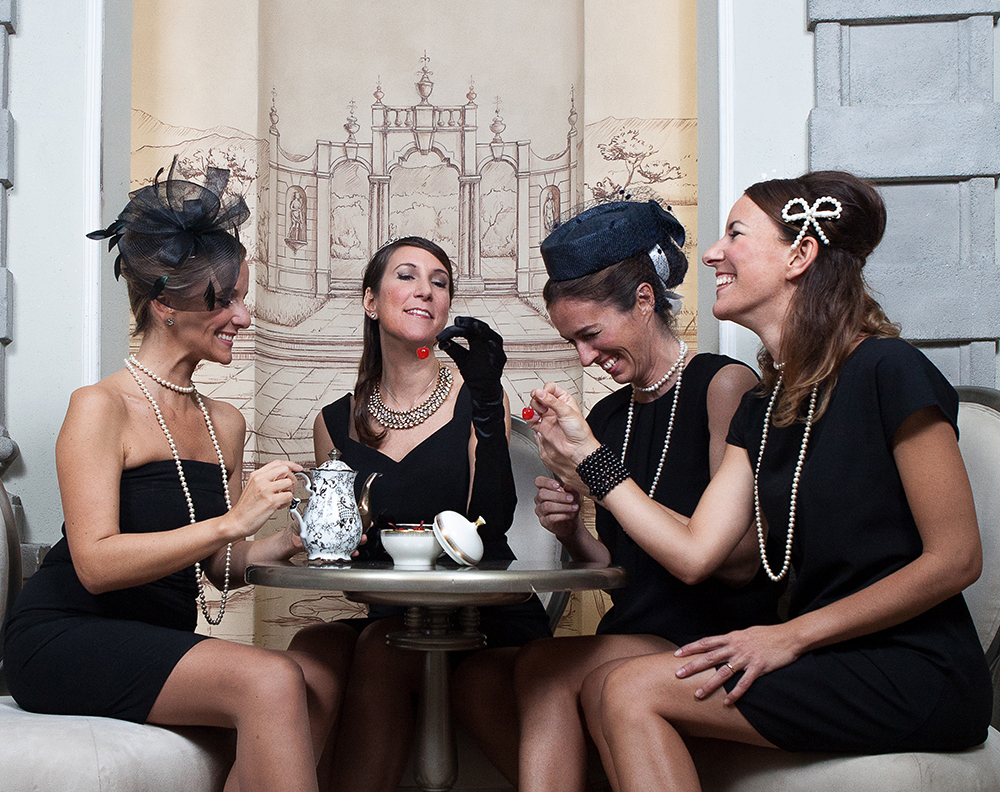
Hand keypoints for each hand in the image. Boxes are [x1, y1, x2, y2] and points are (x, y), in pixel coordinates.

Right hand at [226, 460, 301, 540]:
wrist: (236, 521)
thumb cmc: (245, 508)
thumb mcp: (253, 487)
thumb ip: (266, 480)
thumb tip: (284, 477)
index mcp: (256, 475)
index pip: (277, 463)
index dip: (291, 464)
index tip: (298, 468)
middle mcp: (260, 480)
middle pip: (285, 470)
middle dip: (292, 479)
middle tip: (289, 488)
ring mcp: (265, 490)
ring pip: (289, 483)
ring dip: (290, 492)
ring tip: (282, 499)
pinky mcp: (271, 501)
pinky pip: (289, 497)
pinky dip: (287, 502)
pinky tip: (279, 506)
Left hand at [437, 316, 505, 397]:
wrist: (481, 389)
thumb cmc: (473, 373)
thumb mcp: (460, 359)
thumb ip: (453, 350)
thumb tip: (441, 342)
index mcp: (476, 340)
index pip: (468, 330)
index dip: (458, 328)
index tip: (448, 328)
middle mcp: (486, 343)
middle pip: (481, 329)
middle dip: (471, 323)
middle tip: (460, 321)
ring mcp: (495, 352)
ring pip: (493, 337)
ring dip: (485, 331)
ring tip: (475, 327)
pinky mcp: (500, 363)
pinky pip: (499, 354)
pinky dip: (495, 349)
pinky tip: (490, 344)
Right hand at [529, 384, 600, 488]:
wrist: (577, 448)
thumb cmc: (579, 431)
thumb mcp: (567, 412)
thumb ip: (551, 401)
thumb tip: (540, 393)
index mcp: (564, 400)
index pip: (550, 388)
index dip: (545, 390)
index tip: (543, 394)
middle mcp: (555, 407)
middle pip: (539, 396)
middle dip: (538, 400)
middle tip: (542, 406)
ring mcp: (548, 416)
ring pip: (534, 406)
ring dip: (533, 409)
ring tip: (540, 414)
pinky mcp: (542, 426)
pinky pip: (531, 419)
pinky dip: (530, 419)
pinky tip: (535, 420)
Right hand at [534, 476, 580, 537]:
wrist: (571, 523)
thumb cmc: (570, 507)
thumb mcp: (575, 497)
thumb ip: (572, 490)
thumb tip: (568, 486)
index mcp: (545, 489)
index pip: (539, 482)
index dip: (546, 482)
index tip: (558, 485)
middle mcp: (540, 499)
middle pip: (542, 494)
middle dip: (558, 496)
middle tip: (571, 498)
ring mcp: (540, 511)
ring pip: (547, 506)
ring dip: (563, 506)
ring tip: (574, 507)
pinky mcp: (544, 521)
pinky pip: (551, 518)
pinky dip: (563, 515)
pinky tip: (570, 515)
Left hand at [674, 622, 802, 704]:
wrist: (789, 636)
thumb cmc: (767, 634)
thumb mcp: (746, 633)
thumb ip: (732, 639)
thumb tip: (721, 644)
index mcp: (732, 637)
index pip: (706, 642)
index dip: (691, 648)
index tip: (677, 654)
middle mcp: (736, 647)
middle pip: (710, 657)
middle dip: (692, 666)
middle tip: (678, 674)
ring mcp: (747, 658)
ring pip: (724, 673)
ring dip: (710, 684)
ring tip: (698, 695)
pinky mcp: (759, 668)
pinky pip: (744, 683)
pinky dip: (735, 694)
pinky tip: (727, 702)